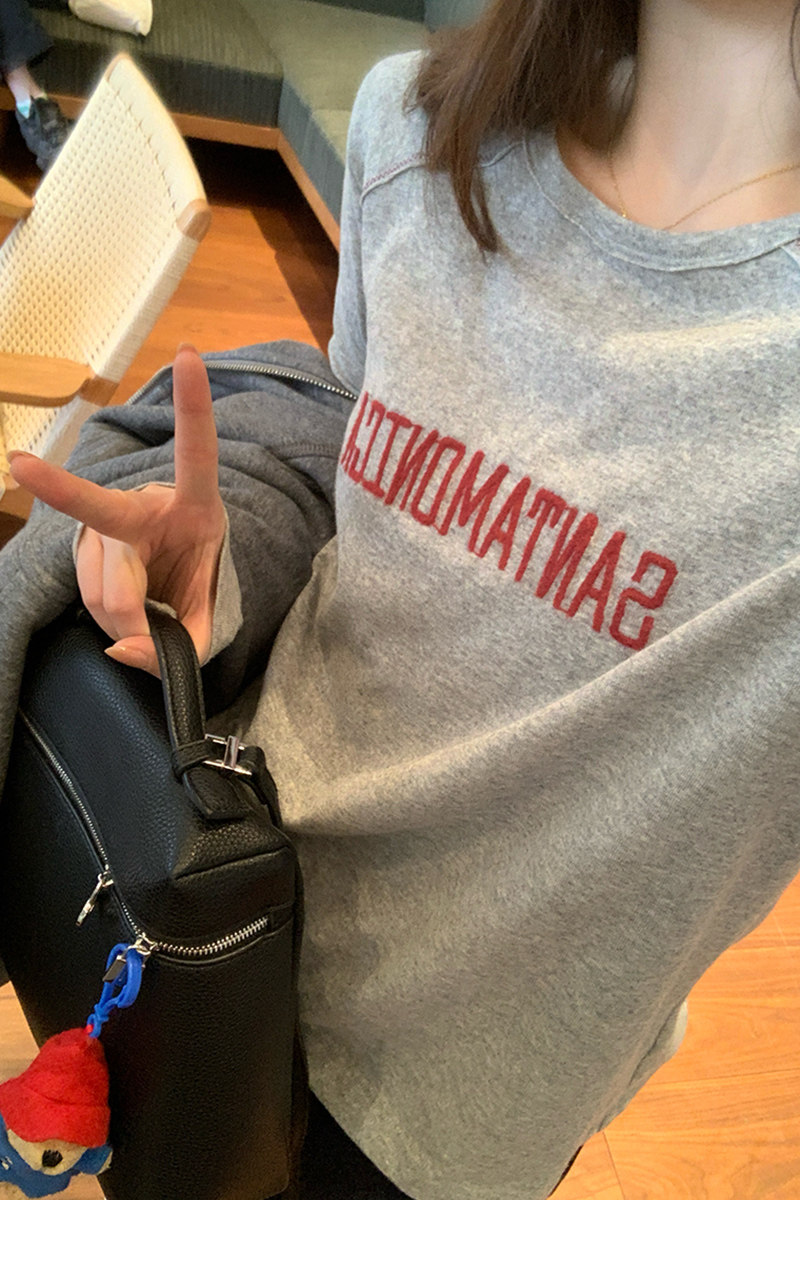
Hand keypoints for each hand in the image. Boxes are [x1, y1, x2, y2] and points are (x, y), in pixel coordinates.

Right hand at [8, 345, 225, 677]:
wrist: (171, 584)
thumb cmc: (195, 584)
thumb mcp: (207, 619)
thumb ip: (182, 645)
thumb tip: (121, 648)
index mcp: (195, 504)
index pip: (198, 450)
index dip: (194, 404)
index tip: (188, 355)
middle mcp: (144, 504)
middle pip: (110, 532)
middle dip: (88, 538)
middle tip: (22, 468)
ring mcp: (109, 524)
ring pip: (101, 585)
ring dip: (121, 623)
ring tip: (146, 626)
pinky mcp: (85, 545)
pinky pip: (86, 594)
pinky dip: (106, 623)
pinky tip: (124, 620)